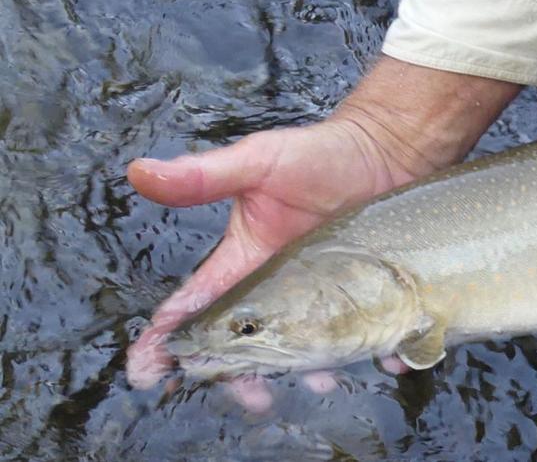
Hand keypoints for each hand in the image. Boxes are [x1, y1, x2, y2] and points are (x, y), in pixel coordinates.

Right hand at [126, 57, 518, 395]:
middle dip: (242, 376)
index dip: (168, 338)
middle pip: (248, 344)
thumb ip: (204, 175)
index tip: (149, 371)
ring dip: (308, 369)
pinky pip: (371, 333)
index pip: (197, 304)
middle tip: (252, 397)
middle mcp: (279, 287)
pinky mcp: (368, 295)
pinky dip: (379, 352)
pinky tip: (388, 359)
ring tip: (320, 380)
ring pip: (307, 348)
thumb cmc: (318, 154)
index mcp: (244, 260)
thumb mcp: (258, 161)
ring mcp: (324, 295)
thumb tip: (138, 171)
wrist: (385, 149)